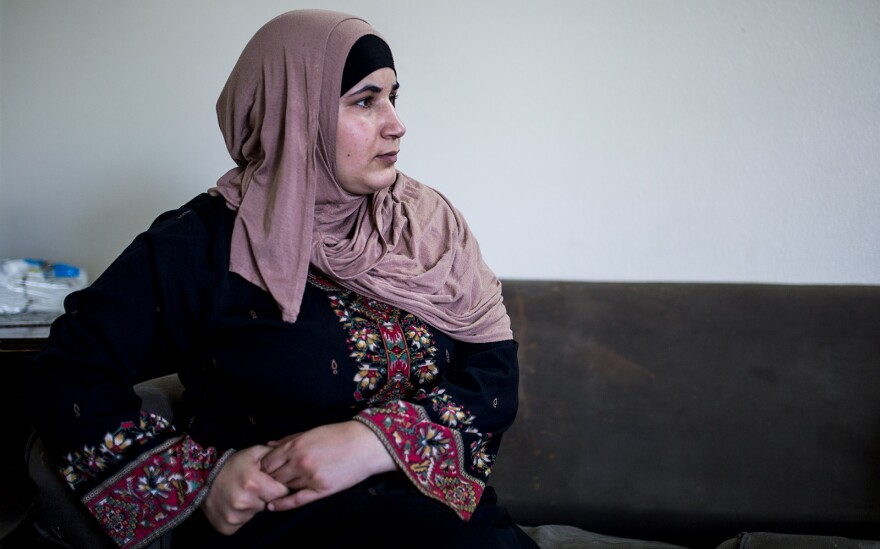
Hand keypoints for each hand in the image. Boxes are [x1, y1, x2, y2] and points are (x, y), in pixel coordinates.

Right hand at [200, 445, 289, 534]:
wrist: (200, 477)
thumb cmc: (231, 464)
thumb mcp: (253, 453)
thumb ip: (275, 456)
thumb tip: (292, 461)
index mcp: (254, 483)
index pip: (282, 492)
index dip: (279, 486)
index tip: (271, 481)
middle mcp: (245, 502)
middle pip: (270, 504)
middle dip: (266, 496)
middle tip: (253, 486)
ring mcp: (235, 516)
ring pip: (257, 513)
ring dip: (254, 505)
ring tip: (242, 494)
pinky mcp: (227, 527)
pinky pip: (244, 524)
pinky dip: (242, 516)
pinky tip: (235, 504)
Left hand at [260, 420, 396, 510]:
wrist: (365, 444)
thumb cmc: (339, 435)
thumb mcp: (311, 432)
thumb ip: (288, 439)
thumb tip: (268, 444)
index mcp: (295, 446)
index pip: (267, 462)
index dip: (264, 466)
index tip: (265, 469)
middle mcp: (299, 462)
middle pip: (273, 476)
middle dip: (270, 478)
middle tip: (269, 480)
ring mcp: (309, 477)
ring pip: (284, 487)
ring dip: (280, 487)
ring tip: (277, 488)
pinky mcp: (321, 490)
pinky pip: (296, 500)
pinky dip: (282, 504)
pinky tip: (272, 507)